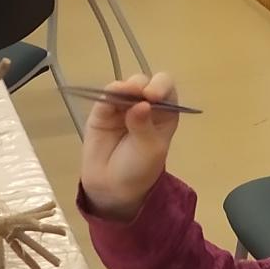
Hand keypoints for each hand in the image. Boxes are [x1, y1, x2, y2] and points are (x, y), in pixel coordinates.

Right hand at [80, 72, 179, 221]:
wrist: (112, 186)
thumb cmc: (139, 168)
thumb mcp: (149, 149)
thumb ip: (144, 126)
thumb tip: (140, 104)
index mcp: (164, 113)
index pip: (166, 89)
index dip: (161, 86)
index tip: (154, 96)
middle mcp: (145, 105)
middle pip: (145, 83)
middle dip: (142, 85)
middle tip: (140, 95)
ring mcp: (123, 106)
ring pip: (126, 86)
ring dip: (126, 86)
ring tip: (124, 93)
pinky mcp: (103, 110)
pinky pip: (106, 96)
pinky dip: (110, 93)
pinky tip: (111, 95)